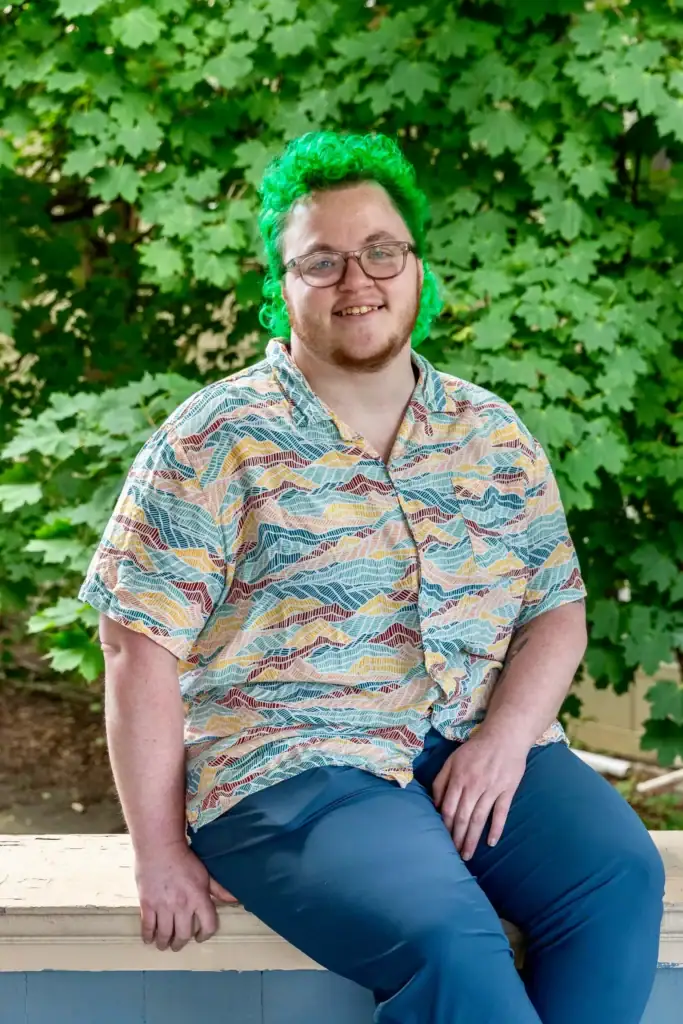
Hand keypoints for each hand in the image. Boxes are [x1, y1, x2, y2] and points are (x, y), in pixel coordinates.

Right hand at [135, 840, 237, 951]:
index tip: (200, 937)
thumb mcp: (205, 873)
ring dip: (165, 943)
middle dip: (181, 943)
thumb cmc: (184, 858)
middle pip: (184, 935)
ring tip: (164, 944)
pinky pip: (148, 927)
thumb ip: (219, 889)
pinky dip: (149, 936)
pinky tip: (149, 938)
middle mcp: (182, 905)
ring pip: (165, 934)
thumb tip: (235, 899)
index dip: (205, 935)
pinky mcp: (147, 904)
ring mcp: (163, 906)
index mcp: (199, 897)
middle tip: (178, 944)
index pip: (208, 925)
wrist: (159, 846)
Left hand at [432, 733, 527, 861]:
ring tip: (468, 854)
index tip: (441, 840)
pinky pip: (501, 813)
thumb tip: (434, 804)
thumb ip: (441, 781)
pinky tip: (491, 842)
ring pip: (479, 818)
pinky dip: (496, 828)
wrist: (504, 736)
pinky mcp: (507, 790)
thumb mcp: (452, 760)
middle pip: (463, 817)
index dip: (444, 826)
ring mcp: (491, 789)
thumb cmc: (475, 749)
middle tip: (453, 856)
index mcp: (458, 778)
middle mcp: (473, 786)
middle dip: (457, 838)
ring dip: (473, 838)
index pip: (448, 808)